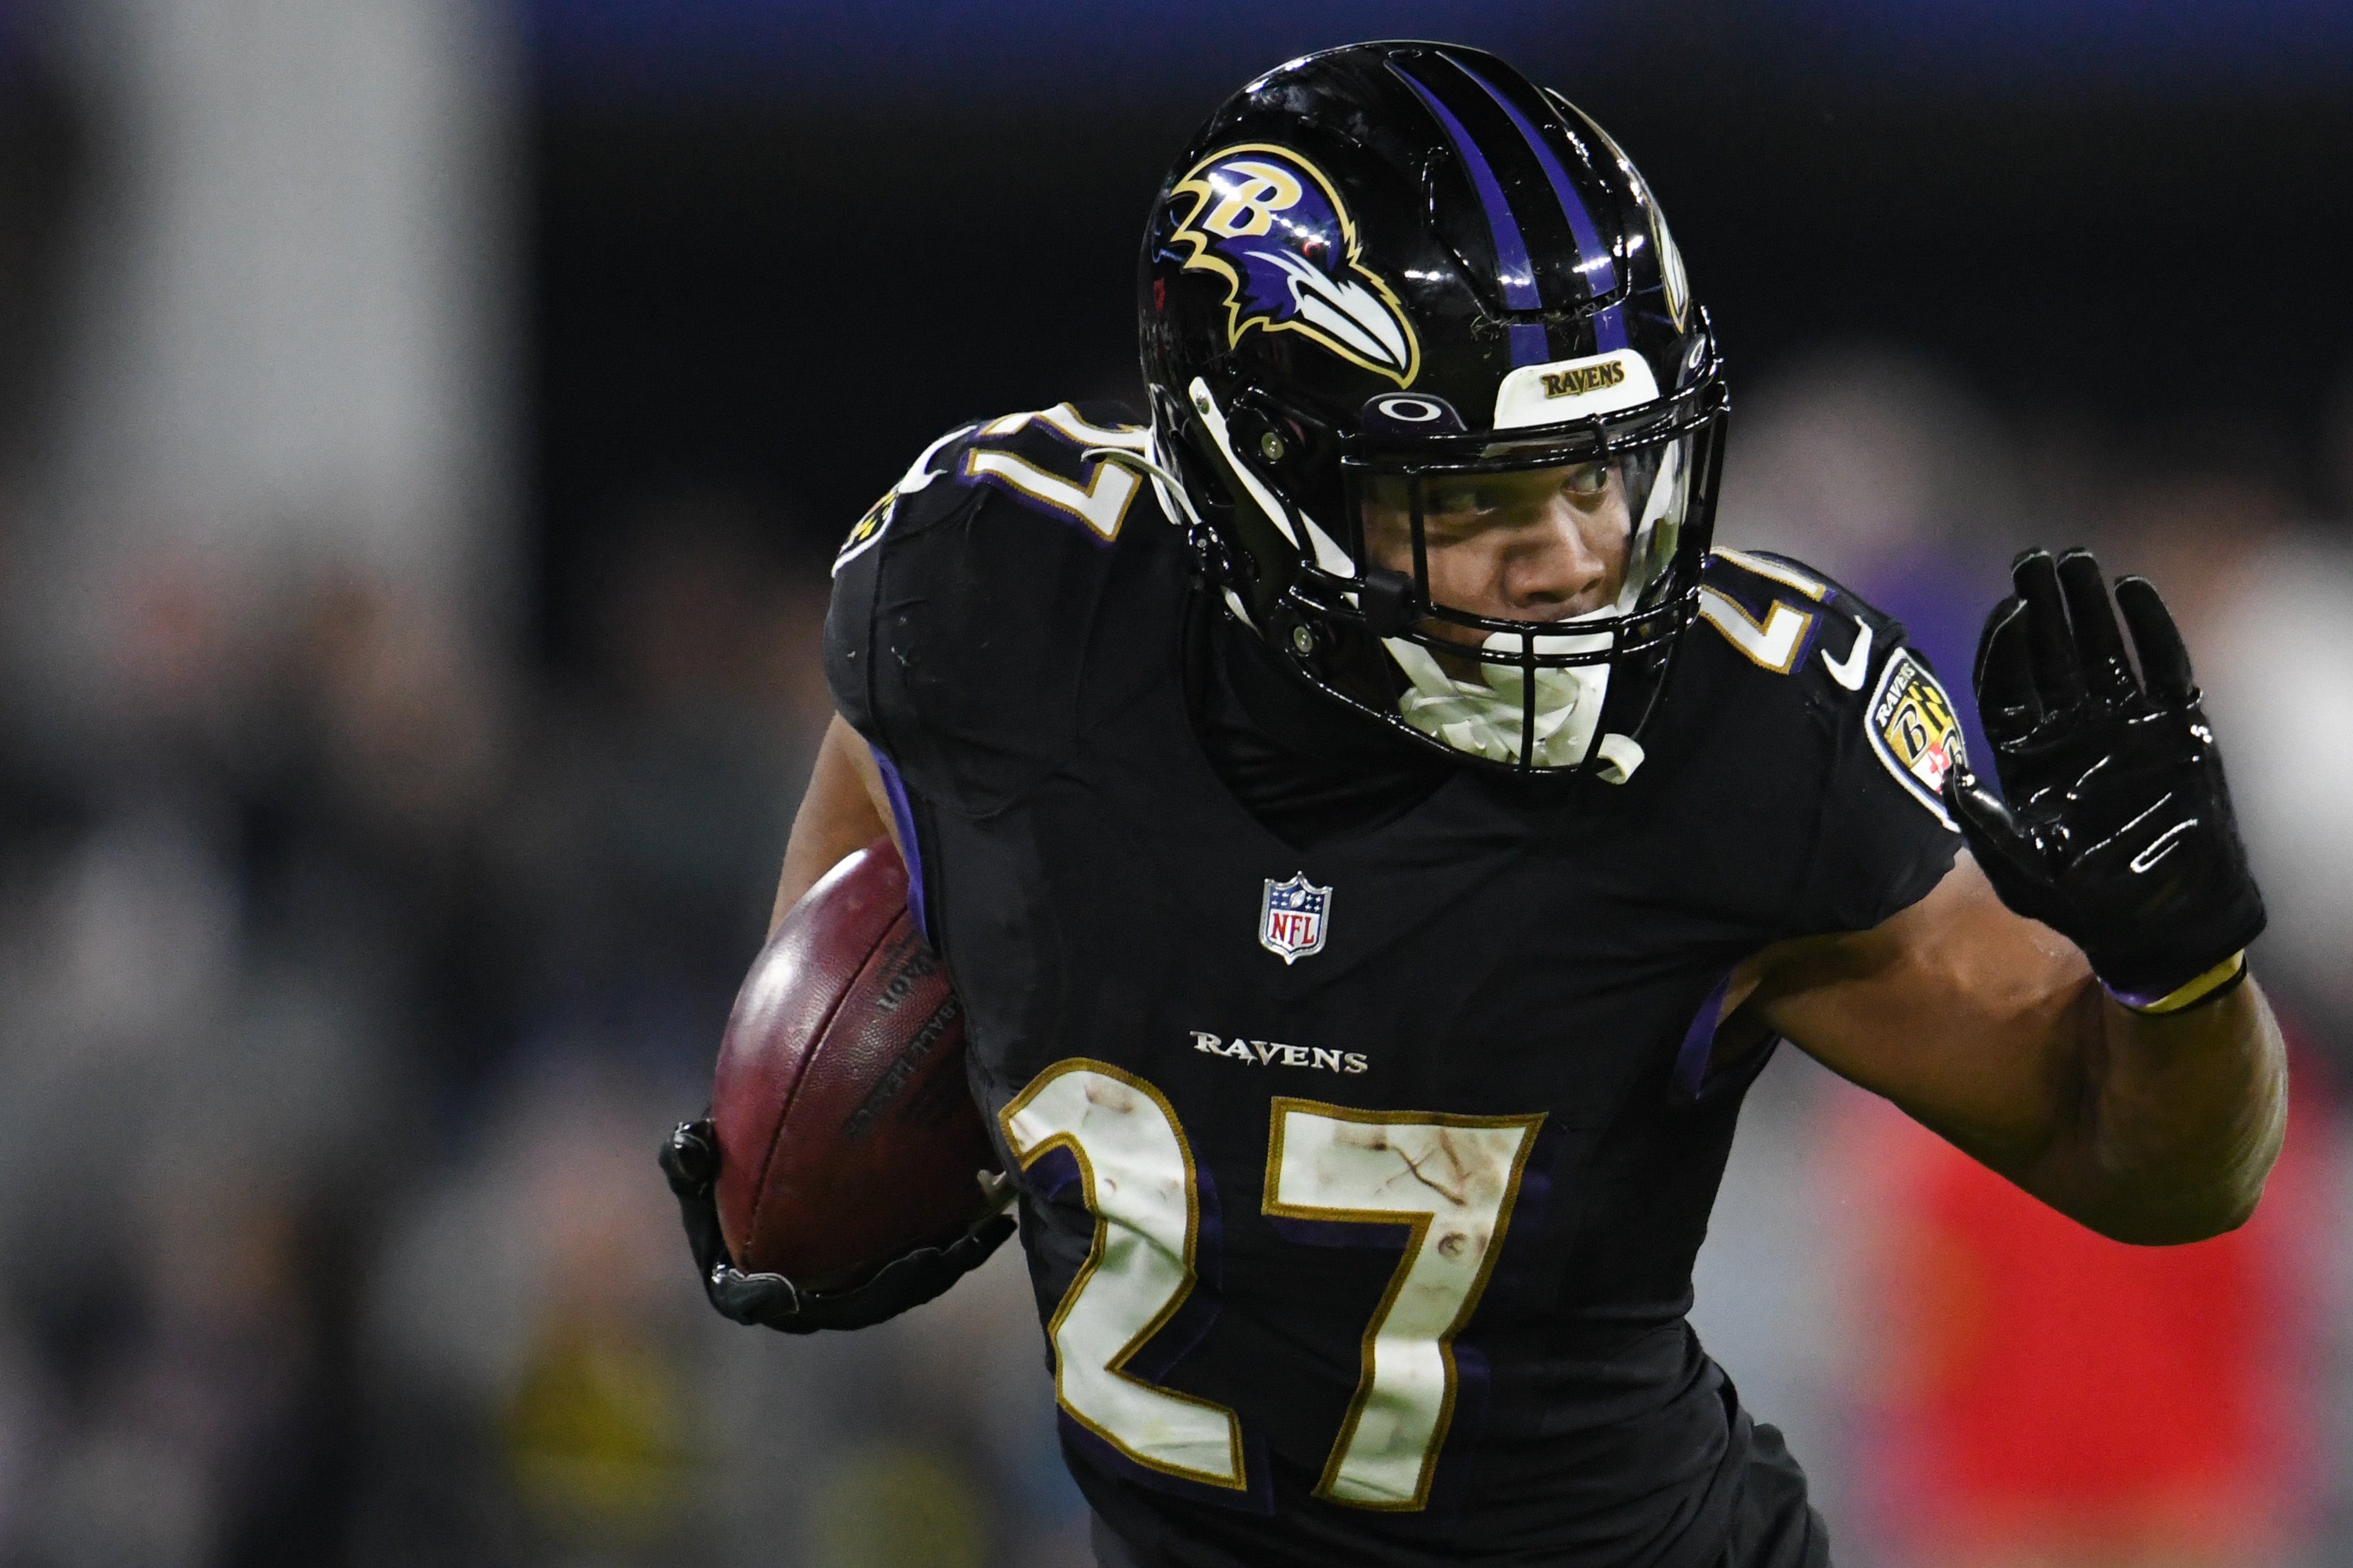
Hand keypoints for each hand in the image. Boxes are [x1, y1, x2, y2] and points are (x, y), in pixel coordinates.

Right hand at [658, 1119, 1015, 1332]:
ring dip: (945, 1264)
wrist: (773, 1159)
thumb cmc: (722, 1162)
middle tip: (932, 1256)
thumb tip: (689, 1144)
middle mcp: (810, 1295)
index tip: (784, 1290)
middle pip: (858, 1303)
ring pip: (905, 1285)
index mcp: (750, 1284)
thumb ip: (686, 1154)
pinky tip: (997, 1206)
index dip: (772, 1302)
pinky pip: (929, 1255)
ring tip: (984, 1233)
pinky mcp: (892, 1265)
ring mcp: (854, 1283)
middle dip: (897, 1286)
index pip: (757, 1301)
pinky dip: (961, 1237)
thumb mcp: (695, 1154)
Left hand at [1942, 548, 2263, 1007]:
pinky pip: (2164, 670)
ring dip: (2091, 607)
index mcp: (2027, 757)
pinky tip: (2136, 591)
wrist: (2157, 924)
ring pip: (2103, 652)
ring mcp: (2124, 729)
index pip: (2008, 687)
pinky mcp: (2176, 732)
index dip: (2006, 646)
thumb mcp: (2018, 869)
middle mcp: (2072, 735)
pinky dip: (2152, 630)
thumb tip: (1951, 778)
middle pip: (2051, 657)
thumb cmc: (2081, 903)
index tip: (2007, 608)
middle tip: (2033, 559)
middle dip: (2043, 608)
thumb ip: (1984, 824)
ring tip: (2079, 561)